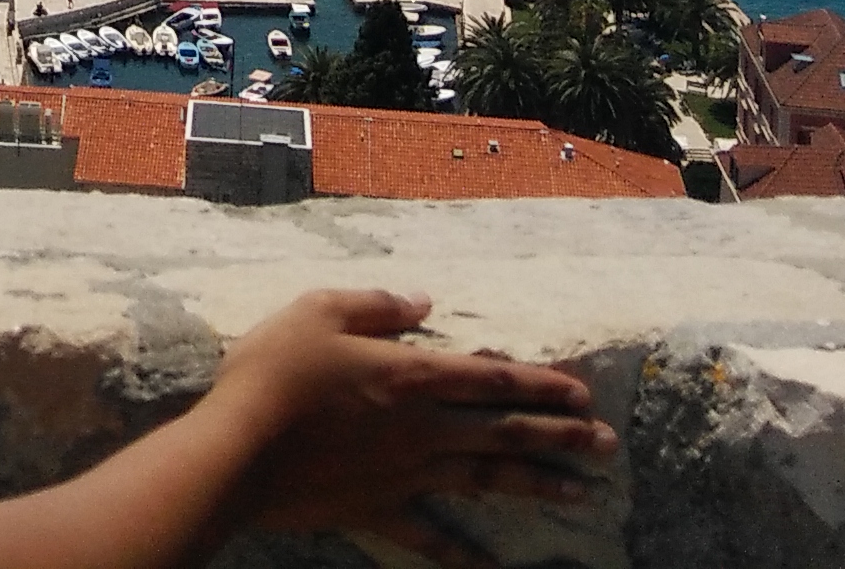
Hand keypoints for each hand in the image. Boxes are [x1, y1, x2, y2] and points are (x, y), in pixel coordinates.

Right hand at [205, 288, 617, 534]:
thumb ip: (376, 305)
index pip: (494, 378)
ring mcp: (404, 476)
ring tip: (581, 492)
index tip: (584, 392)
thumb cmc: (274, 373)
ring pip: (486, 481)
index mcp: (412, 375)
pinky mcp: (377, 511)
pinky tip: (491, 566)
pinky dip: (462, 554)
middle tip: (608, 446)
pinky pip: (430, 537)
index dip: (542, 383)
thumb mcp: (319, 311)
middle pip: (506, 431)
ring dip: (536, 485)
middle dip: (561, 436)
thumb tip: (423, 302)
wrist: (237, 452)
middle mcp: (423, 429)